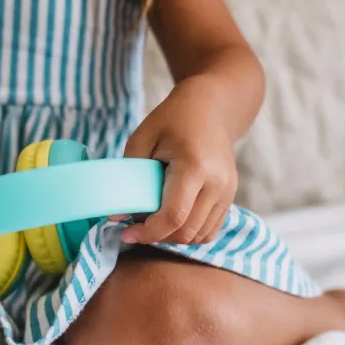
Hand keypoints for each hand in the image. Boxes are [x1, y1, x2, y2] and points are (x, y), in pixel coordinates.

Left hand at [120, 79, 237, 244]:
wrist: (212, 107)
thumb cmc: (173, 119)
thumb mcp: (142, 139)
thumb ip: (127, 178)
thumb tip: (115, 217)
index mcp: (195, 167)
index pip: (174, 216)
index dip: (148, 233)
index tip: (126, 233)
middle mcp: (217, 184)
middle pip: (185, 232)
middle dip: (157, 237)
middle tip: (135, 227)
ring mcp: (228, 192)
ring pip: (198, 236)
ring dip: (172, 237)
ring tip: (153, 221)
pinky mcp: (229, 197)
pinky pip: (209, 231)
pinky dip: (187, 233)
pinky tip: (170, 220)